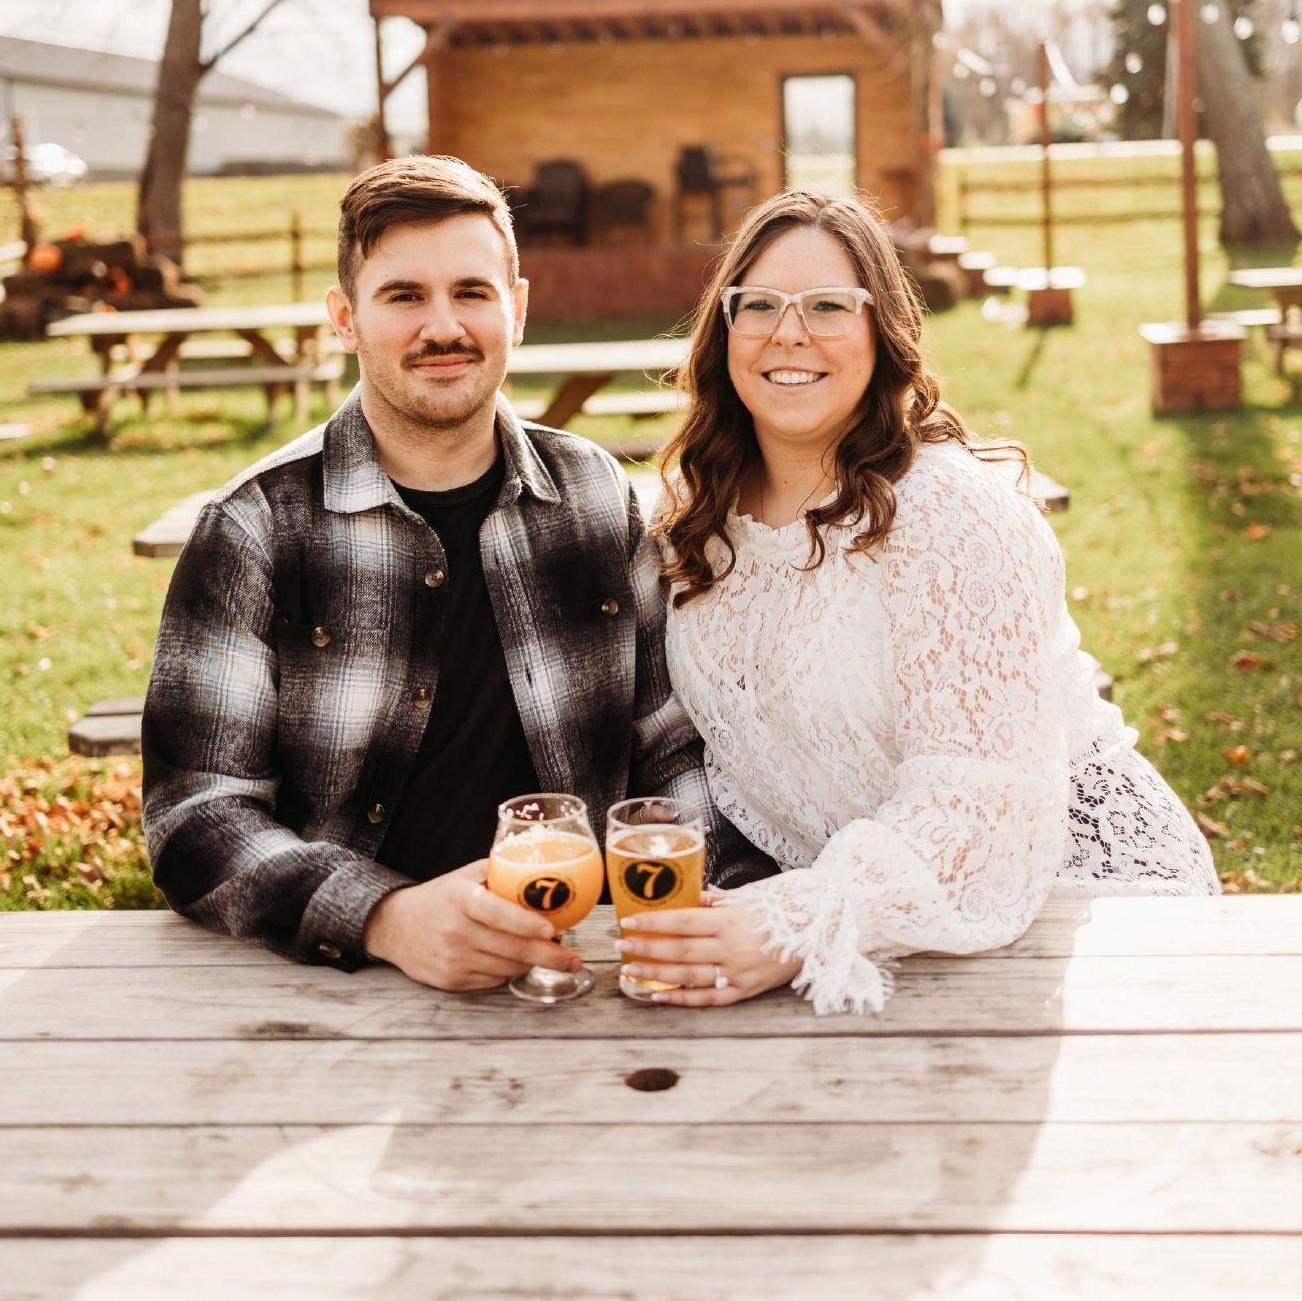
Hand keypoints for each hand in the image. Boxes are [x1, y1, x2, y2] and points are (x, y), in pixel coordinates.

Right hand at [362, 859, 583, 991]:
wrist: (395, 925)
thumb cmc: (441, 897)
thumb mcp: (466, 876)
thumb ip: (501, 873)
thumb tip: (546, 872)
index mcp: (461, 899)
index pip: (499, 913)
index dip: (527, 924)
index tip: (553, 930)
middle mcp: (455, 930)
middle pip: (511, 949)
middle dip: (549, 956)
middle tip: (573, 958)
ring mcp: (452, 958)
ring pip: (507, 968)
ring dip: (531, 963)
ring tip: (548, 954)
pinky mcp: (450, 980)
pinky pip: (493, 981)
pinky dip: (510, 972)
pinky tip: (515, 961)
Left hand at [615, 902, 800, 1005]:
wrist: (823, 928)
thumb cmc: (785, 905)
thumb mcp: (749, 894)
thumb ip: (717, 899)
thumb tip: (691, 896)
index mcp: (730, 919)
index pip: (682, 921)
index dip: (652, 923)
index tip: (627, 923)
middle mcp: (732, 947)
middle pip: (679, 950)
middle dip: (646, 949)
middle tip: (619, 948)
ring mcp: (739, 971)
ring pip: (689, 976)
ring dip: (655, 974)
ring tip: (629, 971)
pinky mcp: (748, 989)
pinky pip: (710, 998)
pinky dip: (683, 999)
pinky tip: (659, 996)